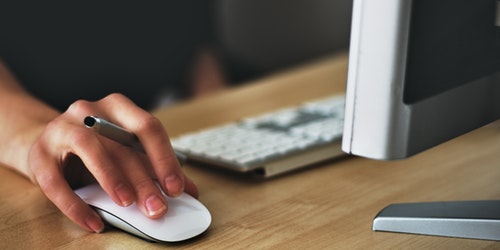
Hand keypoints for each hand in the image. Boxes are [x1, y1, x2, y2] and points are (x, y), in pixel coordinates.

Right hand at [28, 93, 197, 232]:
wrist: (47, 143)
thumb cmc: (96, 148)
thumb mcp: (126, 152)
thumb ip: (155, 168)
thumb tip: (189, 190)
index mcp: (118, 108)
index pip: (148, 127)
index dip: (164, 158)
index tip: (176, 188)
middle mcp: (90, 111)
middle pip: (122, 144)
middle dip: (144, 179)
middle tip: (157, 207)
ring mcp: (61, 129)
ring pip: (89, 148)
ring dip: (111, 178)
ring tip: (127, 203)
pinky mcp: (39, 154)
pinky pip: (55, 182)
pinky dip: (76, 205)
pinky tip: (94, 222)